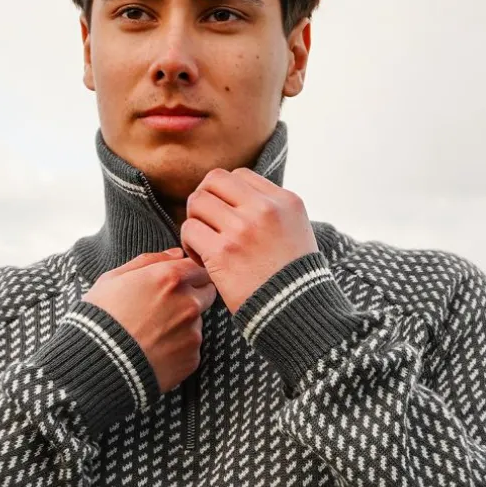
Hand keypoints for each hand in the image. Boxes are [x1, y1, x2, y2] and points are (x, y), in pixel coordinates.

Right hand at [82, 248, 216, 393]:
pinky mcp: (192, 357)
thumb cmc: (100, 318)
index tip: (175, 282)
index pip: (198, 267)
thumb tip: (175, 254)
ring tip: (154, 333)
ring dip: (184, 324)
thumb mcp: (113, 279)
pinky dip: (178, 348)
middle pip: (207, 292)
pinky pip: (191, 347)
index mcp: (170, 278)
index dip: (188, 273)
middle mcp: (188, 303)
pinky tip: (156, 351)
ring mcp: (193, 332)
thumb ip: (149, 261)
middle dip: (192, 295)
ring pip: (198, 321)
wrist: (98, 363)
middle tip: (164, 308)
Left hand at [180, 167, 318, 313]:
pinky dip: (190, 244)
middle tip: (208, 224)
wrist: (296, 311)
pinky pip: (189, 230)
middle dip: (205, 200)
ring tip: (206, 244)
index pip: (240, 175)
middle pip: (214, 180)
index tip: (227, 215)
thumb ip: (271, 210)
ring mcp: (243, 228)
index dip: (225, 194)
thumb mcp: (296, 231)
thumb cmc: (293, 277)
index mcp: (285, 200)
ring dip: (195, 222)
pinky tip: (204, 260)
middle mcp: (265, 208)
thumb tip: (235, 198)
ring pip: (197, 202)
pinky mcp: (223, 251)